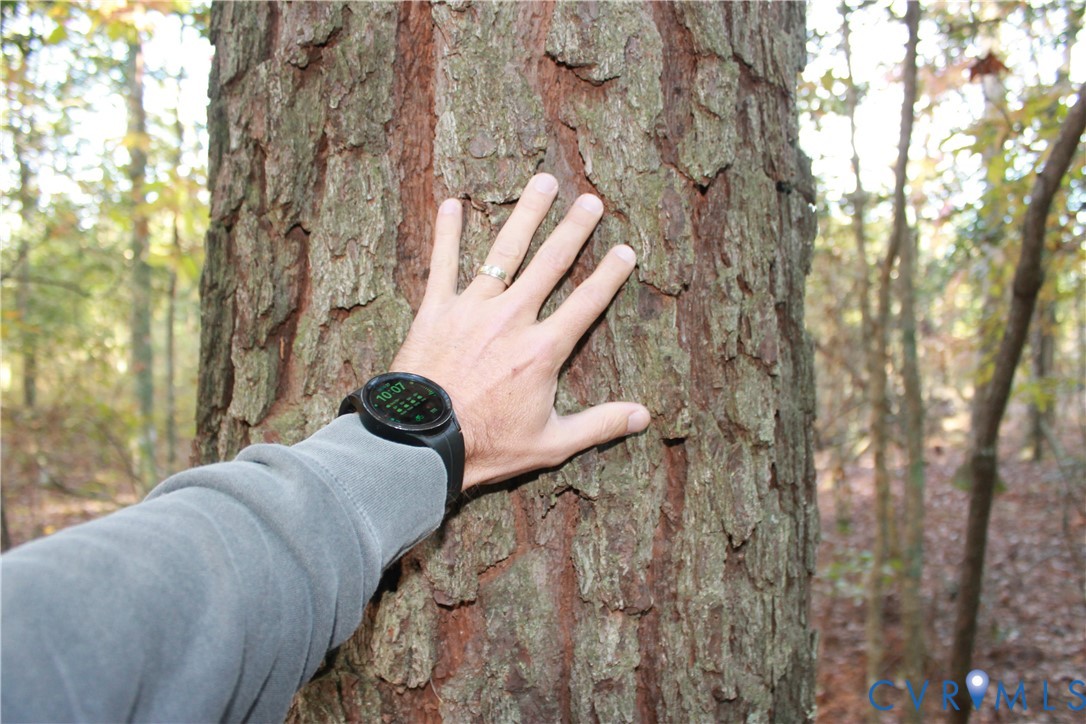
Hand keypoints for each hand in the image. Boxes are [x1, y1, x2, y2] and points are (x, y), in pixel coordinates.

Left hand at [391, 173, 650, 489]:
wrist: (421, 442)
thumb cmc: (486, 446)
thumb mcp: (551, 443)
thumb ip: (600, 425)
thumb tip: (645, 417)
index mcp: (542, 350)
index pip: (586, 304)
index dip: (609, 275)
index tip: (626, 250)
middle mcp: (512, 319)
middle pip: (551, 264)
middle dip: (574, 229)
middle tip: (591, 200)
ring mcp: (472, 310)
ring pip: (505, 252)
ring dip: (526, 215)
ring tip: (543, 182)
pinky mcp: (435, 311)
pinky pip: (442, 264)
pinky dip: (446, 233)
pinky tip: (451, 203)